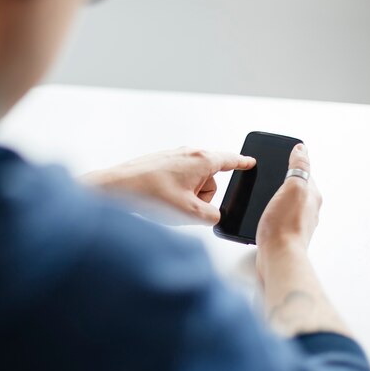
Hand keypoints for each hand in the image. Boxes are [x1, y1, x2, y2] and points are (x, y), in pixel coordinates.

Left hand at [82, 147, 255, 223]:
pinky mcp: (161, 164)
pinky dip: (173, 192)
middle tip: (185, 206)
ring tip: (167, 202)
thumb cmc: (149, 193)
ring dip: (186, 196)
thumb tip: (212, 216)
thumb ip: (211, 217)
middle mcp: (189, 153)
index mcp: (202, 160)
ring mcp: (174, 157)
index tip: (251, 162)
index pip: (230, 160)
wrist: (118, 188)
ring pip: (193, 182)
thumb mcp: (189, 212)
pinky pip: (178, 181)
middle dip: (201, 197)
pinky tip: (159, 200)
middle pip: (209, 180)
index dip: (243, 164)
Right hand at [256, 144, 321, 252]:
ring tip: (264, 198)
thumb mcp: (292, 187)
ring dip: (277, 200)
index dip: (292, 165)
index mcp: (312, 195)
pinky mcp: (285, 235)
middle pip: (296, 189)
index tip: (280, 160)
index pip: (304, 173)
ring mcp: (297, 223)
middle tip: (270, 179)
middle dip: (284, 183)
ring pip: (288, 205)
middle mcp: (308, 210)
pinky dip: (273, 214)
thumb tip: (301, 149)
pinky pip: (280, 219)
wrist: (278, 256)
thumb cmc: (284, 225)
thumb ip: (299, 166)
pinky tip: (263, 216)